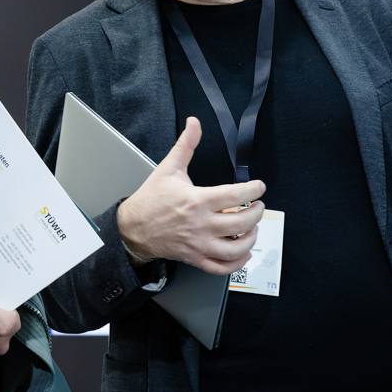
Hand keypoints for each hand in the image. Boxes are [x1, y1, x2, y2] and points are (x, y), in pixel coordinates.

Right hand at [116, 117, 265, 275]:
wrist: (132, 227)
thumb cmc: (150, 199)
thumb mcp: (168, 168)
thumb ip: (185, 145)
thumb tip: (194, 123)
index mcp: (196, 200)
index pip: (235, 196)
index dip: (253, 190)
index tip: (259, 187)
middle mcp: (200, 224)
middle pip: (241, 223)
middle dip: (257, 213)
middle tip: (258, 206)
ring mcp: (198, 243)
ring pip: (235, 248)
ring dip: (250, 239)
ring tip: (252, 228)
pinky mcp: (195, 257)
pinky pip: (221, 267)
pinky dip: (236, 262)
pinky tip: (242, 252)